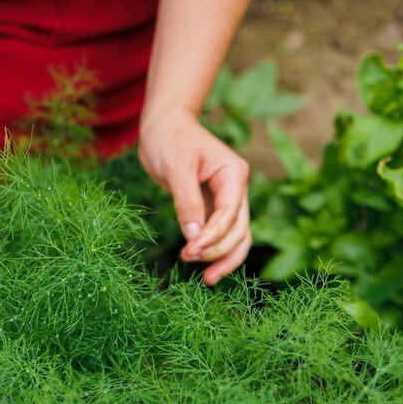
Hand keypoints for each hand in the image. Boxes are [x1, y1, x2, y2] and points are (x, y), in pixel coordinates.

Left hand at [138, 108, 250, 285]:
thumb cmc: (170, 138)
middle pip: (239, 230)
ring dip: (222, 257)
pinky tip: (200, 262)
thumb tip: (195, 236)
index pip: (230, 214)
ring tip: (206, 278)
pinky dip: (213, 250)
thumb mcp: (176, 167)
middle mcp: (235, 188)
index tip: (191, 250)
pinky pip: (220, 234)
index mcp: (233, 174)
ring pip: (235, 237)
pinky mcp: (212, 206)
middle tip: (190, 260)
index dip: (214, 236)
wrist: (163, 125)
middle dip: (219, 250)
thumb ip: (187, 201)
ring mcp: (226, 199)